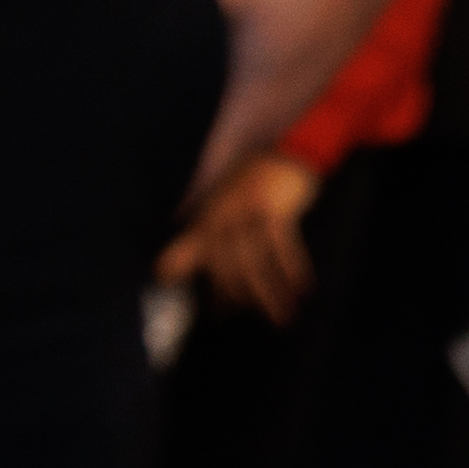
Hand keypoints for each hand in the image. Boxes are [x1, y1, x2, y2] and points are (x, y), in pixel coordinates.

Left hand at [168, 155, 324, 320]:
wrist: (290, 150)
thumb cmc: (255, 180)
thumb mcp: (220, 204)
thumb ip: (195, 235)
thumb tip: (165, 269)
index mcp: (207, 214)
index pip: (192, 256)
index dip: (201, 286)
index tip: (214, 312)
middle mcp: (222, 213)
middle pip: (226, 266)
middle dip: (237, 296)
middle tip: (250, 316)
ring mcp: (248, 209)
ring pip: (254, 261)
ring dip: (269, 294)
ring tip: (283, 318)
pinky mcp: (275, 207)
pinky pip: (283, 245)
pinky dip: (293, 268)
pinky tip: (303, 288)